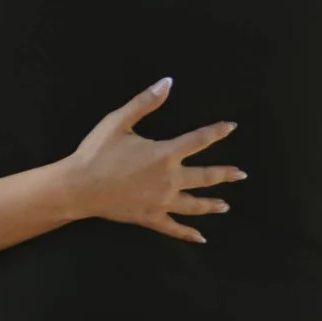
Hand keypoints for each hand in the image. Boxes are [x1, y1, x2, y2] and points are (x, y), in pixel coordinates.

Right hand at [56, 81, 241, 244]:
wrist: (79, 187)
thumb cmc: (97, 152)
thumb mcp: (118, 121)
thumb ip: (145, 102)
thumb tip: (168, 82)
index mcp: (164, 154)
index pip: (198, 140)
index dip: (217, 132)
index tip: (232, 127)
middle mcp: (169, 179)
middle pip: (205, 176)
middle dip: (225, 174)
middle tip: (241, 174)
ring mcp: (162, 201)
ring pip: (194, 204)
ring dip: (212, 204)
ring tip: (226, 206)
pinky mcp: (150, 217)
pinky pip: (174, 227)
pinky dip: (188, 233)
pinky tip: (200, 238)